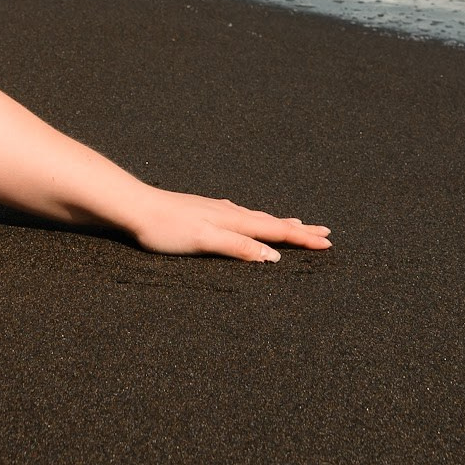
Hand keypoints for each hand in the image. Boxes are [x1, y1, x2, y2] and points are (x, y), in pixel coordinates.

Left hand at [122, 190, 332, 262]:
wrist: (136, 207)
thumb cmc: (167, 227)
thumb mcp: (205, 241)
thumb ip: (238, 248)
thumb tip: (272, 257)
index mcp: (234, 221)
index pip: (276, 231)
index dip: (302, 239)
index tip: (328, 243)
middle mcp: (230, 213)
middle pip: (271, 222)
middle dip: (298, 229)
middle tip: (323, 232)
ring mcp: (217, 211)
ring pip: (256, 218)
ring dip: (279, 223)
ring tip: (294, 225)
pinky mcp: (203, 212)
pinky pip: (240, 216)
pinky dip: (255, 220)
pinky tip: (246, 217)